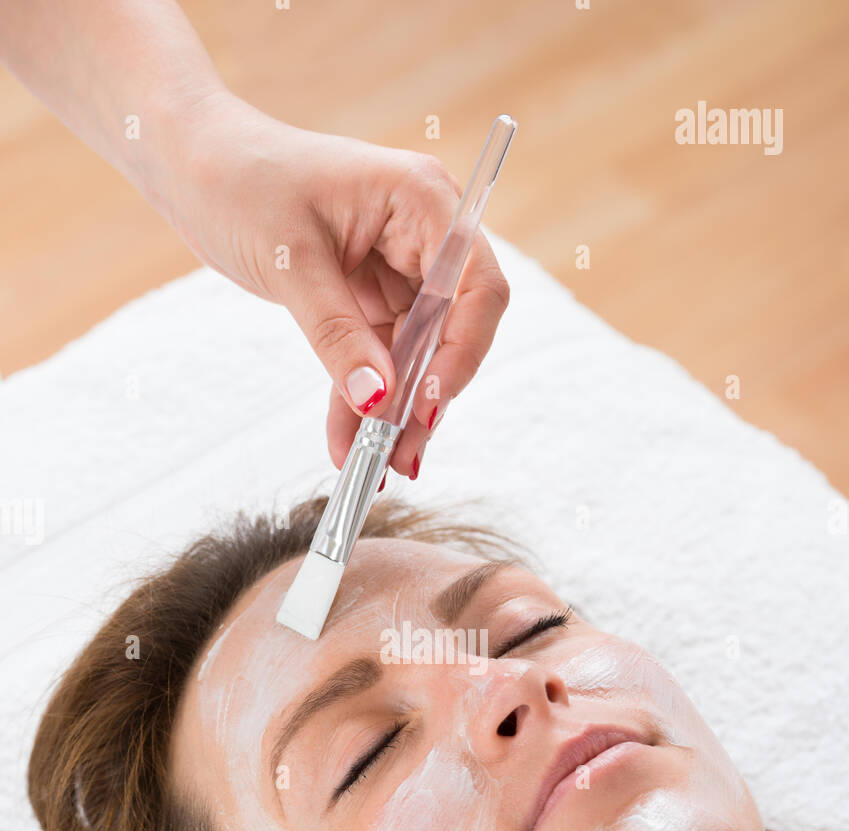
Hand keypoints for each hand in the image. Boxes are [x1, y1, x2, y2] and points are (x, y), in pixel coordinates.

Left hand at [168, 91, 509, 477]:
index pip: (474, 287)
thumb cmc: (241, 181)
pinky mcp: (369, 297)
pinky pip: (378, 360)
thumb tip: (377, 401)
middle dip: (426, 398)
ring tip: (373, 467)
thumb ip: (338, 335)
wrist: (193, 165)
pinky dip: (364, 402)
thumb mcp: (292, 263)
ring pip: (415, 357)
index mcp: (421, 201)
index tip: (428, 406)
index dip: (462, 352)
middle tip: (401, 458)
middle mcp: (422, 235)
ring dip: (394, 413)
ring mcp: (398, 269)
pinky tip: (349, 445)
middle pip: (451, 331)